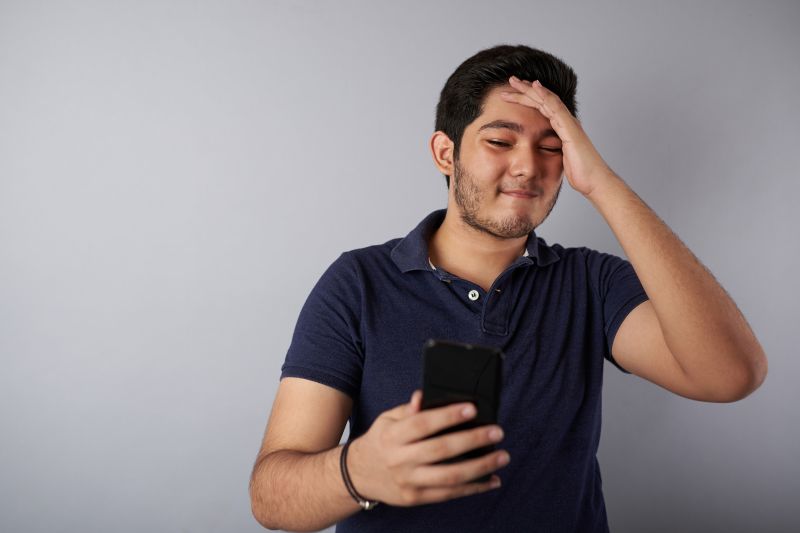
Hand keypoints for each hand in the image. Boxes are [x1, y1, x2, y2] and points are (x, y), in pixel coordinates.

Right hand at [347, 390, 508, 506]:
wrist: (359, 475)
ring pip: (450, 476)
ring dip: (480, 467)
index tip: (472, 408)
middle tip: (497, 431)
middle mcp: (400, 459)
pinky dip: (474, 488)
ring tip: (502, 456)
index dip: (448, 416)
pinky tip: (492, 479)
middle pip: (441, 450)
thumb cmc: (381, 440)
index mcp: (393, 436)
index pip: (423, 424)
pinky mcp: (416, 498)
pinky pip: (450, 494)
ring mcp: (408, 481)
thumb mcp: (388, 419)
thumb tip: (423, 395)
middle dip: (473, 440)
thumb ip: (409, 409)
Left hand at [500, 76, 615, 196]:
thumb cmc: (581, 172)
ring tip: (515, 80)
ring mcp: (569, 123)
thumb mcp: (559, 159)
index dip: (528, 99)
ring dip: (530, 89)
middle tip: (511, 80)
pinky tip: (535, 87)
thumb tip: (542, 153)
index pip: (542, 108)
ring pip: (548, 99)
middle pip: (543, 100)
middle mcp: (566, 121)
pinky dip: (545, 96)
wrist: (595, 181)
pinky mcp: (570, 128)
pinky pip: (556, 107)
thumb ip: (552, 151)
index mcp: (562, 128)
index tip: (513, 93)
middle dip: (526, 90)